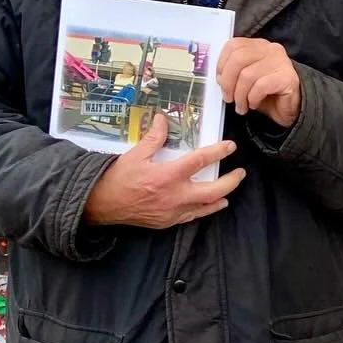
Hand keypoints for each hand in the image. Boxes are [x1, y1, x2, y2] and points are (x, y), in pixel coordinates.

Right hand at [82, 114, 244, 227]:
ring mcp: (173, 212)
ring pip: (206, 207)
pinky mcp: (168, 222)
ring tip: (230, 190)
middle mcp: (175, 195)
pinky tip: (210, 205)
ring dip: (221, 197)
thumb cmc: (117, 178)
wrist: (101, 204)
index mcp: (168, 175)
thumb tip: (163, 120)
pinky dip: (204, 210)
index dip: (218, 152)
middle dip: (231, 181)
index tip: (231, 146)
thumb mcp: (135, 154)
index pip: (200, 161)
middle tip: (240, 173)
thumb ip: (154, 138)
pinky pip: (192, 217)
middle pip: (213, 190)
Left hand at [217, 37, 301, 126]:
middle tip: (228, 98)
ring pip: (247, 75)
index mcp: (258, 46)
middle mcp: (270, 49)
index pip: (234, 45)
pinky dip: (252, 98)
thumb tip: (219, 78)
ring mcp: (281, 62)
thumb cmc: (266, 94)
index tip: (220, 81)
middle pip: (238, 58)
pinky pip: (260, 86)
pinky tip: (253, 104)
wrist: (291, 109)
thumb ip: (233, 73)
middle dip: (228, 82)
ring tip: (241, 106)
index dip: (222, 64)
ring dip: (240, 95)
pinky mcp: (287, 77)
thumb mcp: (245, 81)